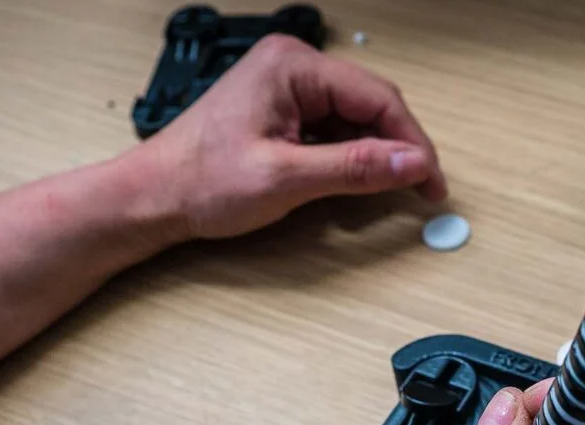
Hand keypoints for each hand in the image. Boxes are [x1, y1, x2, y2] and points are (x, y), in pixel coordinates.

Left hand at [140, 33, 446, 240]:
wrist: (153, 197)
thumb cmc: (200, 182)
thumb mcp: (285, 179)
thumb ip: (354, 168)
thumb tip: (413, 163)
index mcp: (293, 67)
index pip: (378, 98)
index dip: (412, 142)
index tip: (431, 181)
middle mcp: (294, 67)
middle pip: (372, 104)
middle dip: (399, 147)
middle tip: (422, 188)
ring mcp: (289, 87)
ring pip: (358, 118)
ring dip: (377, 153)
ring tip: (392, 188)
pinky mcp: (285, 110)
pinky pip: (336, 128)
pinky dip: (353, 155)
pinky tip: (358, 179)